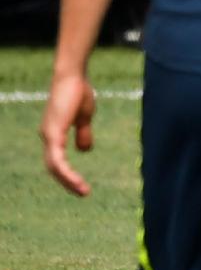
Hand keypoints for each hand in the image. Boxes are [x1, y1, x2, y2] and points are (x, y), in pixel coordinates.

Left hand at [42, 72, 97, 196]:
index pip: (56, 161)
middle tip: (83, 193)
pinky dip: (66, 171)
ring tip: (83, 191)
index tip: (81, 186)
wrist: (72, 76)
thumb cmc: (78, 91)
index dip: (67, 174)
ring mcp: (48, 135)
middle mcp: (47, 137)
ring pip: (54, 166)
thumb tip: (84, 150)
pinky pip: (57, 158)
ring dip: (68, 181)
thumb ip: (83, 133)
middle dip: (67, 182)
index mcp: (53, 134)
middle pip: (53, 167)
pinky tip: (76, 179)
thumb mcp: (84, 117)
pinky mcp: (53, 132)